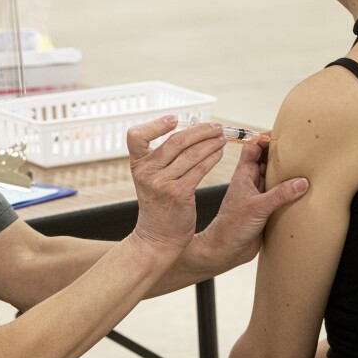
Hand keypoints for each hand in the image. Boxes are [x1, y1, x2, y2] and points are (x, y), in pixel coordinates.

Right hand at [127, 116, 226, 254]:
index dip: (154, 124)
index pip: (136, 135)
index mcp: (137, 165)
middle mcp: (146, 172)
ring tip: (222, 137)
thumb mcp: (150, 179)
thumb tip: (187, 134)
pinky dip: (212, 158)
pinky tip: (219, 153)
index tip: (174, 119)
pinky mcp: (178, 194)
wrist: (157, 238)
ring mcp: (161, 183)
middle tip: (215, 126)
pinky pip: (199, 169)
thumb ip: (161, 159)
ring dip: (210, 142)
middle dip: (200, 130)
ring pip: (191, 153)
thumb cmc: (158, 206)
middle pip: (175, 141)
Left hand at [197, 136, 308, 268]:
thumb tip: (301, 182)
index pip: (253, 148)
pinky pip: (281, 197)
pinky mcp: (267, 210)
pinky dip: (291, 194)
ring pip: (276, 179)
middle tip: (302, 150)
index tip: (283, 135)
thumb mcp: (258, 207)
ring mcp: (259, 196)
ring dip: (288, 176)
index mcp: (244, 175)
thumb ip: (280, 194)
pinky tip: (305, 193)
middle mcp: (252, 183)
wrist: (226, 251)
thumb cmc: (231, 226)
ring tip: (307, 168)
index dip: (265, 139)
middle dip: (282, 156)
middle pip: (268, 162)